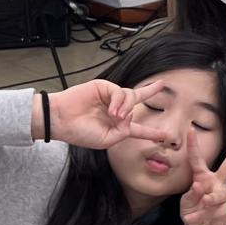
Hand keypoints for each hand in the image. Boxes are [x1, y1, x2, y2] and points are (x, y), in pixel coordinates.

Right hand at [43, 79, 173, 149]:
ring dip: (127, 107)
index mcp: (117, 126)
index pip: (137, 129)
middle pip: (137, 99)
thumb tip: (131, 116)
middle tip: (161, 85)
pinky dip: (119, 102)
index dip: (150, 132)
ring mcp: (109, 98)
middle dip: (150, 92)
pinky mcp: (103, 87)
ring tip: (116, 116)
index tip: (164, 136)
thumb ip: (124, 131)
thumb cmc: (80, 132)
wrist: (61, 120)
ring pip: (130, 96)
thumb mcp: (107, 140)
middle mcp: (115, 110)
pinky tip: (112, 111)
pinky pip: (120, 92)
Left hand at [180, 130, 225, 224]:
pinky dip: (200, 216)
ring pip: (215, 195)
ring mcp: (224, 194)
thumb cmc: (193, 213)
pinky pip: (214, 210)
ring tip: (197, 209)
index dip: (194, 144)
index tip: (191, 128)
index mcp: (203, 177)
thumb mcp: (186, 203)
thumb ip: (192, 193)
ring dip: (204, 203)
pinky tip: (191, 220)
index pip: (197, 159)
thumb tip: (199, 185)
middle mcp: (216, 182)